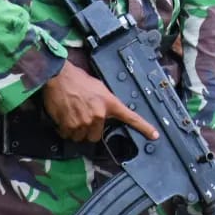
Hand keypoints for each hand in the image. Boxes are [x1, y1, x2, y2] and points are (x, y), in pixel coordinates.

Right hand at [43, 61, 158, 142]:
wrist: (59, 77)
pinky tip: (64, 116)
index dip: (144, 128)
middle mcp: (99, 115)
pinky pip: (68, 135)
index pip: (131, 117)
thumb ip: (106, 103)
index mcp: (110, 104)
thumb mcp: (100, 88)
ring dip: (76, 130)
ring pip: (80, 137)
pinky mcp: (69, 125)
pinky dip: (65, 129)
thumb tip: (105, 112)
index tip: (154, 135)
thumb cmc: (79, 80)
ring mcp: (84, 122)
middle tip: (83, 117)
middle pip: (95, 136)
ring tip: (72, 114)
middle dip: (89, 130)